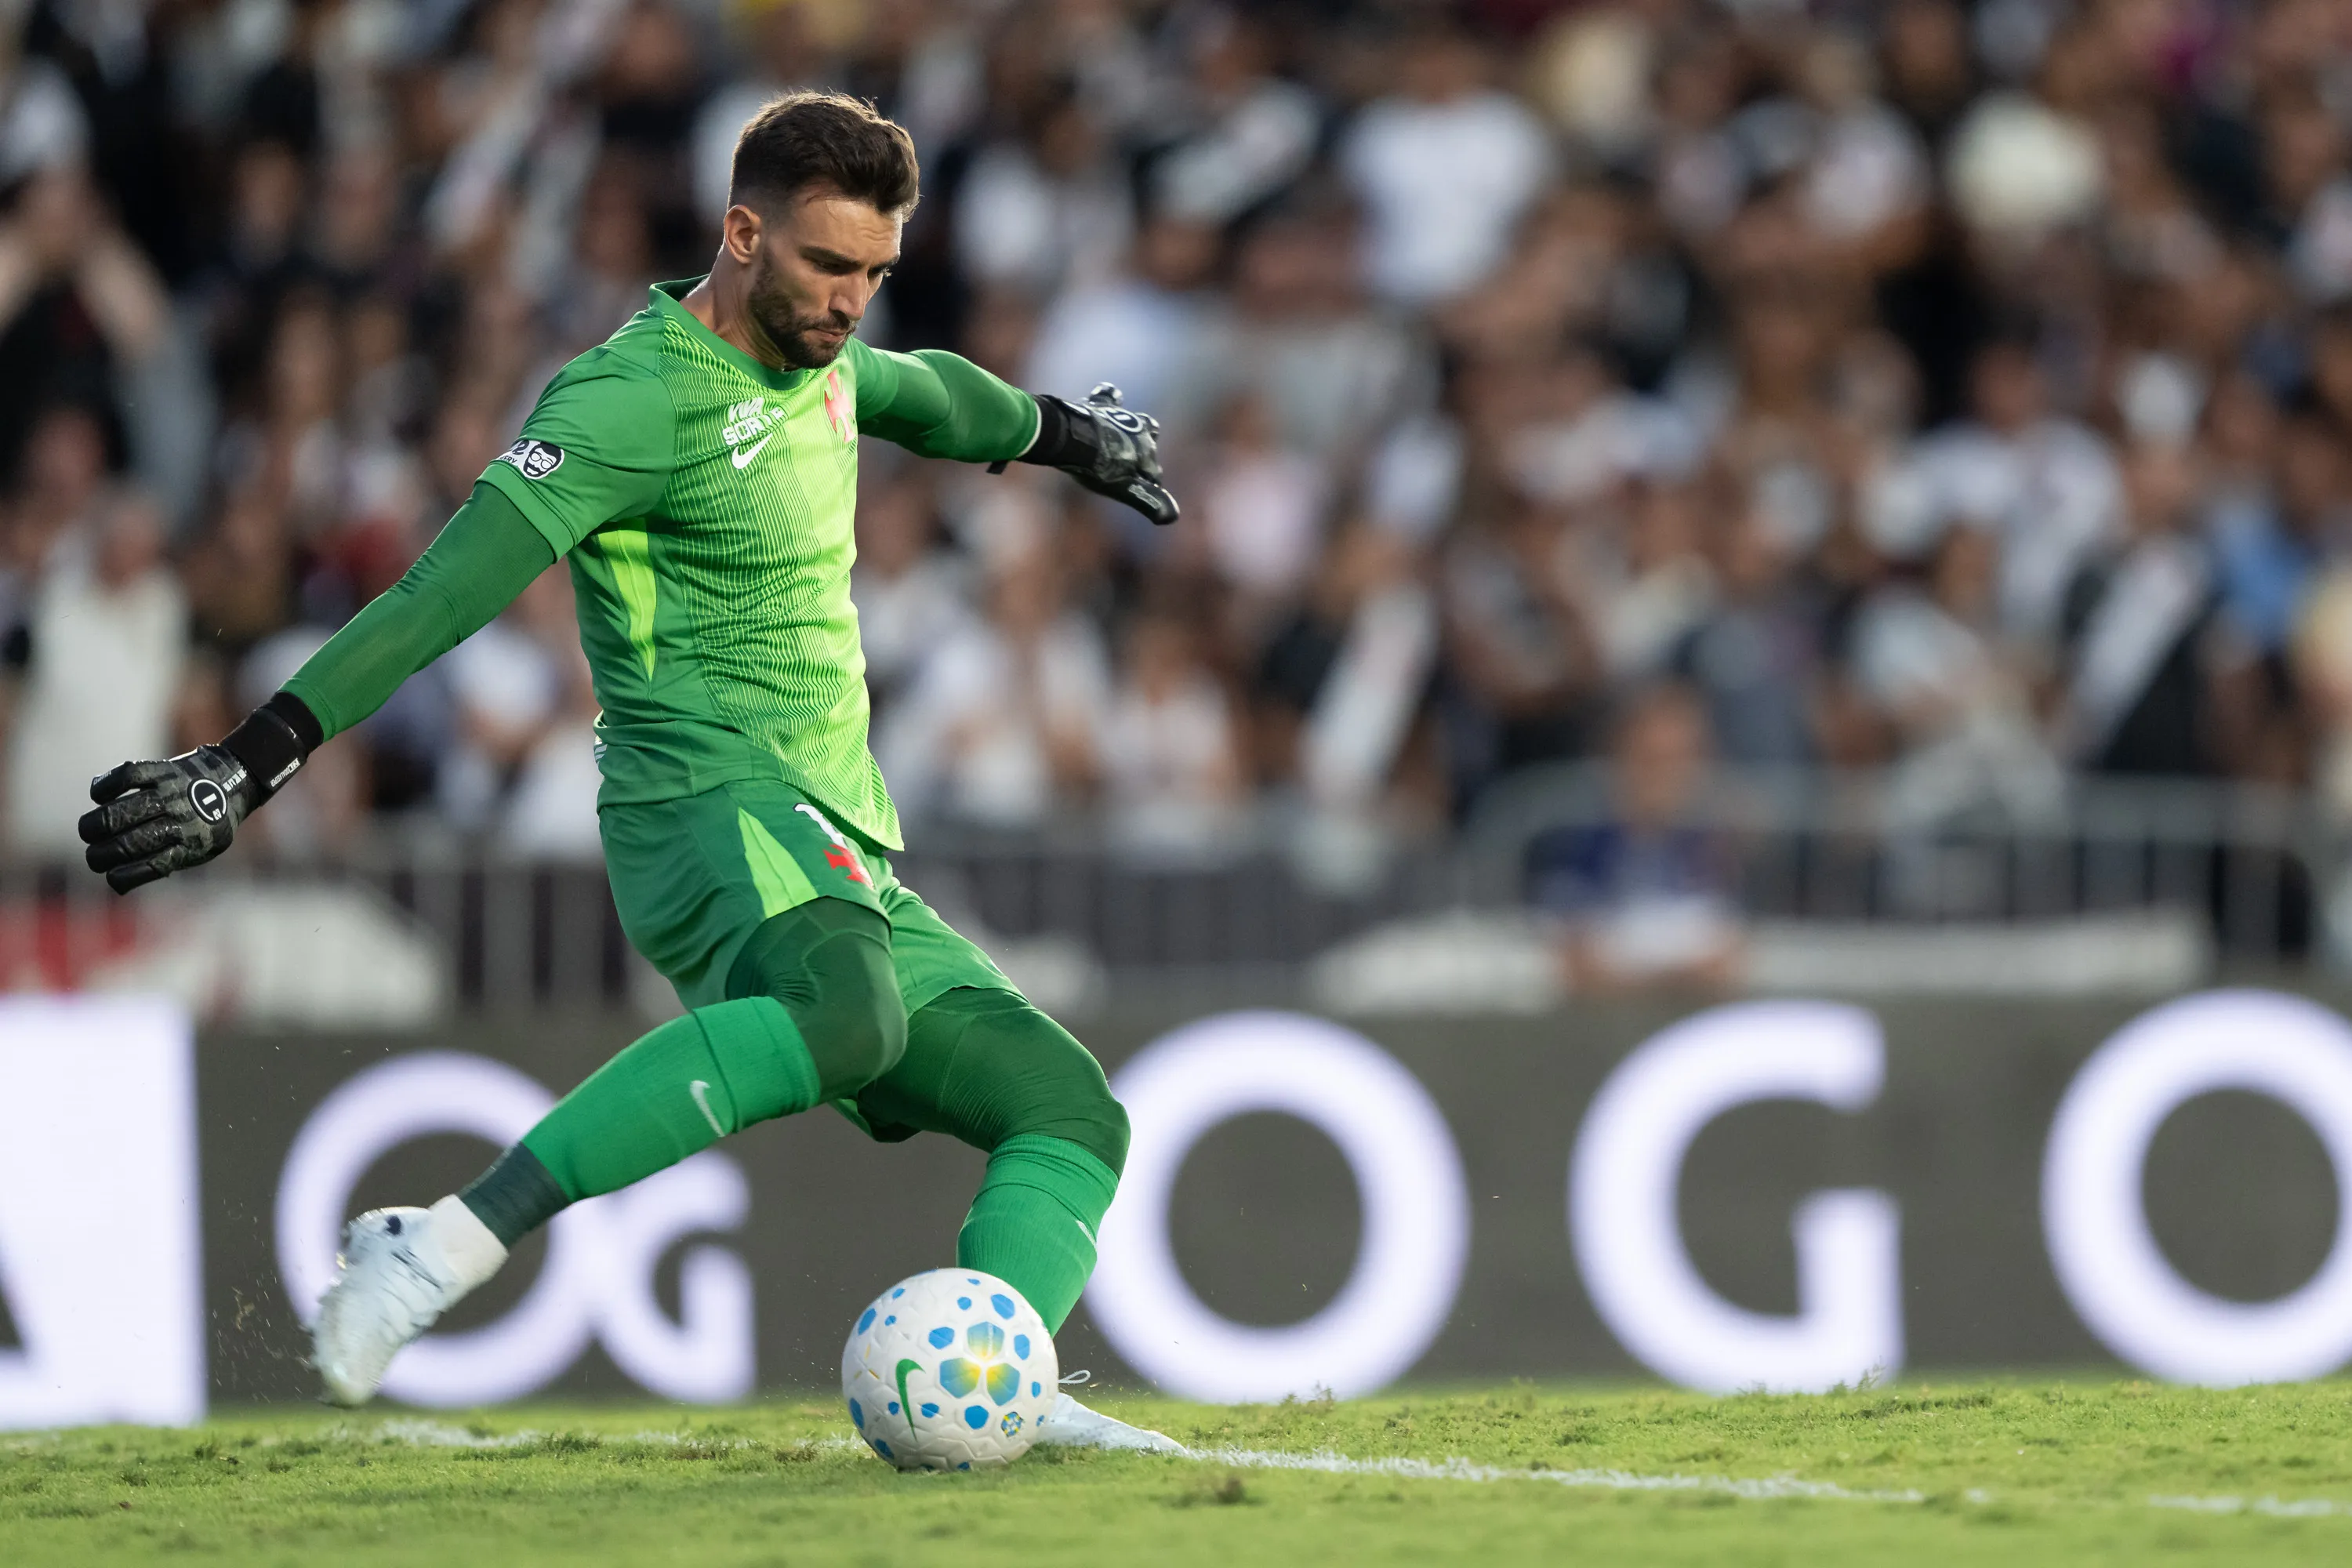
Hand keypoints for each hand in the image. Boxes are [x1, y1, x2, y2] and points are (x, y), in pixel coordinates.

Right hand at [79, 748, 255, 893]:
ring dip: (96, 826)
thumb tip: (120, 883)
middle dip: (100, 854)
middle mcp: (180, 821)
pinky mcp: (162, 770)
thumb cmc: (209, 822)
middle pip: (130, 843)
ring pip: (122, 813)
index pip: (151, 867)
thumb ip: (168, 863)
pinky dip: (105, 786)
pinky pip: (127, 775)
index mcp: (192, 846)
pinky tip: (98, 796)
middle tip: (92, 855)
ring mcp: (170, 794)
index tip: (109, 875)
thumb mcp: (202, 849)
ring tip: (88, 832)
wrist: (234, 780)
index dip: (122, 876)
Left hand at [1034, 384, 1180, 526]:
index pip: (1153, 472)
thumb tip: (1173, 517)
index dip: (1148, 483)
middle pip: (1150, 440)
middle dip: (1147, 450)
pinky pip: (1109, 395)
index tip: (1141, 491)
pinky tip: (1113, 395)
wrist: (1071, 438)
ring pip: (1137, 419)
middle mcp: (1139, 431)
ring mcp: (1120, 416)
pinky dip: (1112, 396)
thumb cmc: (1098, 467)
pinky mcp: (1100, 405)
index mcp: (1147, 453)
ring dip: (1134, 427)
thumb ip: (1149, 501)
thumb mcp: (1124, 489)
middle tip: (1134, 460)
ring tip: (1125, 436)